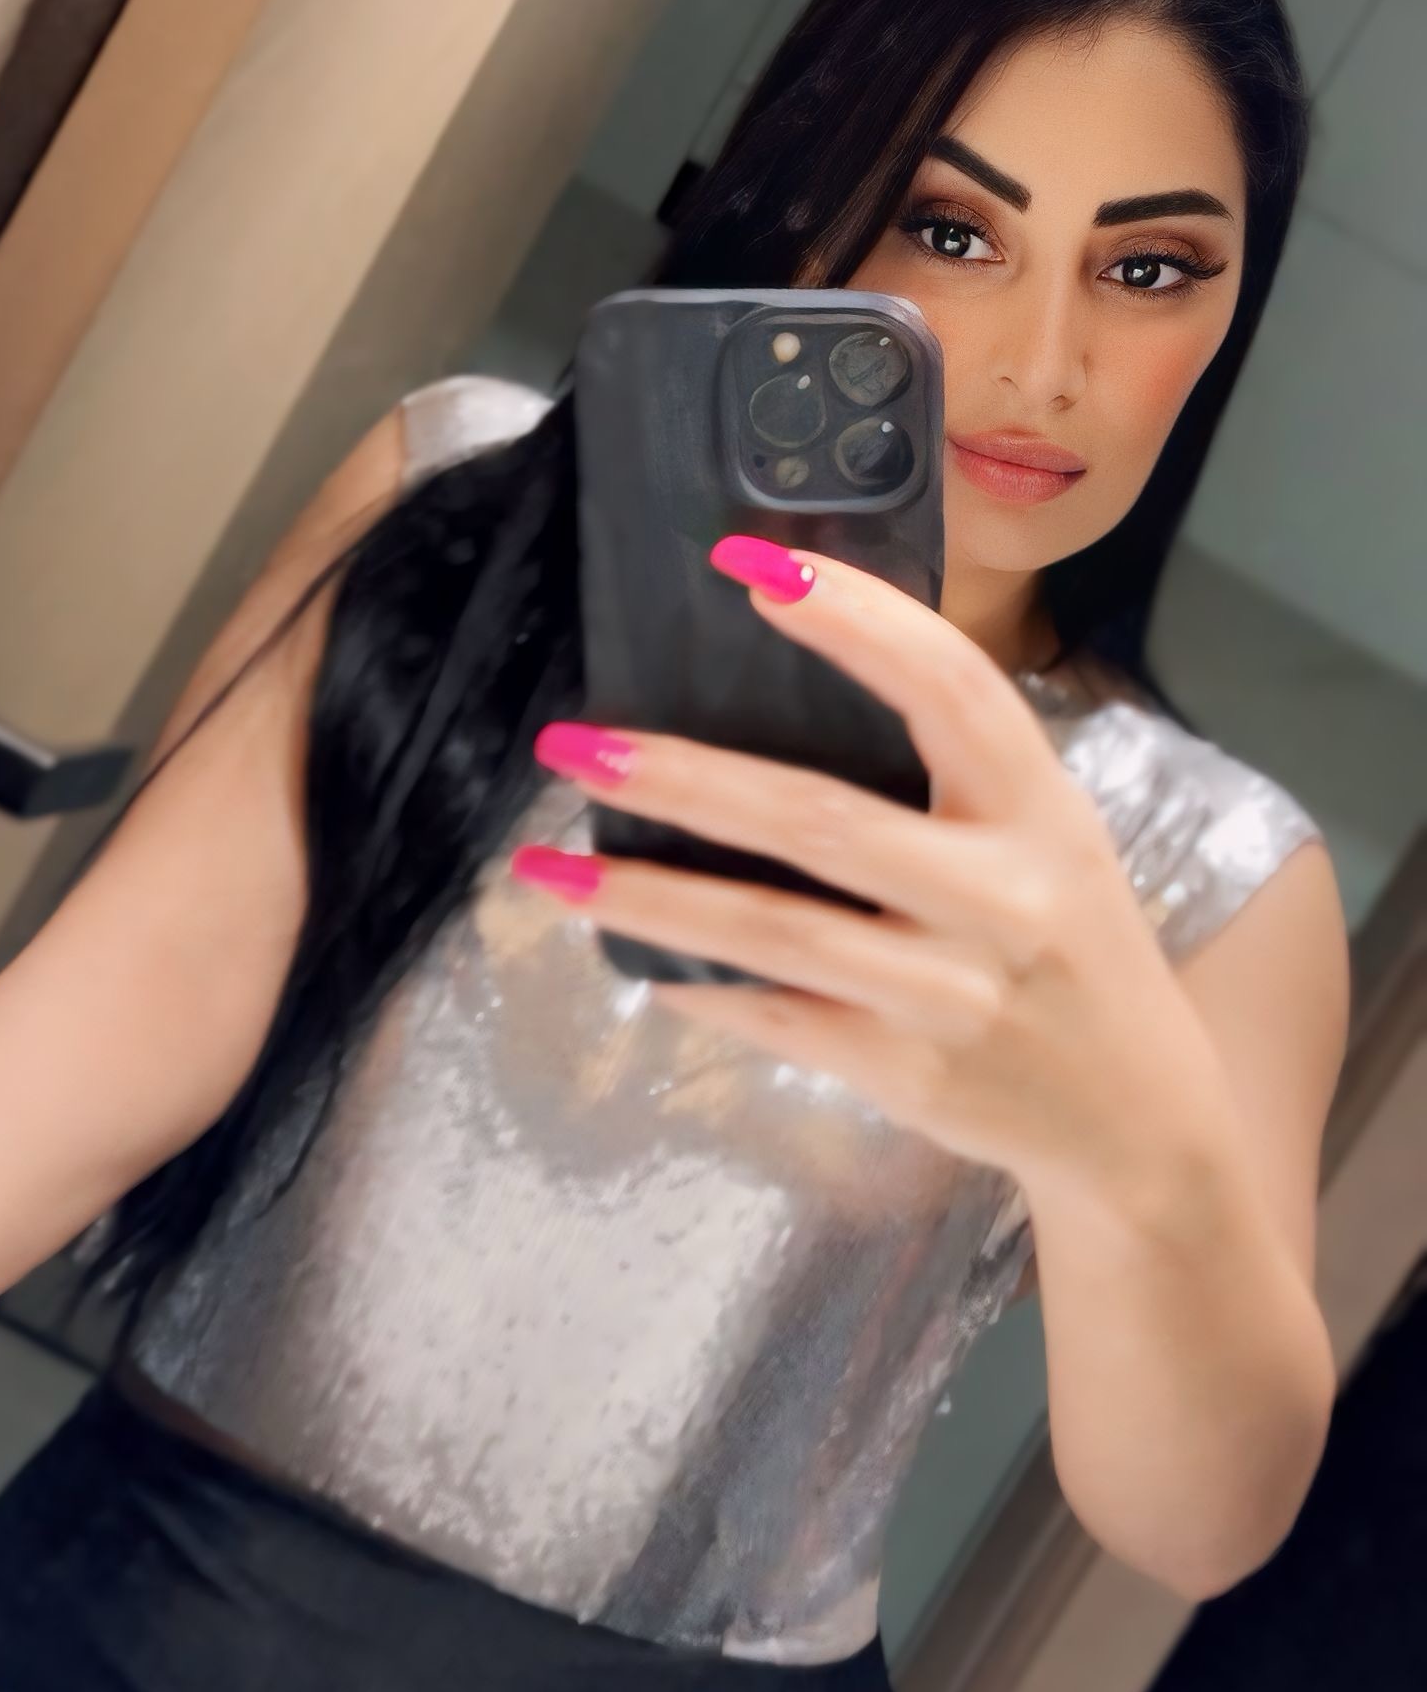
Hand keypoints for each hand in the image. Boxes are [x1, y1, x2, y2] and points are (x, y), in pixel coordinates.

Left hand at [512, 535, 1245, 1206]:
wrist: (1142, 1124)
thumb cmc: (1075, 948)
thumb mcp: (1049, 837)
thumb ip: (952, 767)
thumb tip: (794, 665)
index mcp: (1044, 810)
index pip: (950, 688)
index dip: (854, 621)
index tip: (747, 566)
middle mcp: (1004, 898)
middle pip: (820, 821)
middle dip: (684, 779)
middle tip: (576, 741)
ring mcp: (952, 995)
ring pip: (774, 932)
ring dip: (650, 900)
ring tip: (549, 870)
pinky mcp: (907, 1074)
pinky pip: (776, 1020)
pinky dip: (698, 987)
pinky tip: (631, 962)